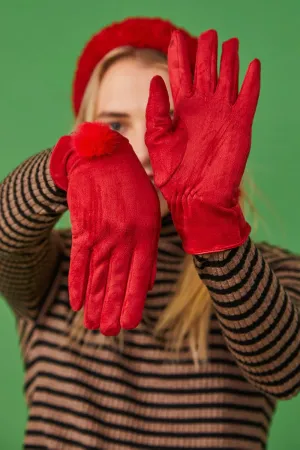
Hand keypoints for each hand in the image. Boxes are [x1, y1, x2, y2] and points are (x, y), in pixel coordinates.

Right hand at [50, 122, 160, 334]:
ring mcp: (101, 234)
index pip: (139, 277)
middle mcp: (124, 238)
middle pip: (116, 281)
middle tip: (108, 333)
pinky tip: (75, 302)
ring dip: (94, 303)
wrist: (102, 160)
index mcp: (145, 235)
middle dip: (112, 310)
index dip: (133, 303)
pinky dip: (76, 282)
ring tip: (92, 325)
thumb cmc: (132, 188)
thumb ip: (150, 249)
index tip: (128, 324)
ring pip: (97, 276)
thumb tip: (150, 283)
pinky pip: (78, 261)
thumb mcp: (151, 214)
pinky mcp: (83, 228)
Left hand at [145, 29, 260, 253]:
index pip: (180, 76)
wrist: (196, 200)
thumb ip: (156, 111)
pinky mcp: (240, 125)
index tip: (176, 36)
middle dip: (205, 52)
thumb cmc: (173, 176)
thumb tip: (155, 80)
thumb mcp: (158, 141)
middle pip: (205, 72)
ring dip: (229, 61)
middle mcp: (202, 110)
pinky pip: (248, 98)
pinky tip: (253, 65)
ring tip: (230, 41)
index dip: (179, 55)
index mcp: (181, 112)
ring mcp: (222, 116)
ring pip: (227, 79)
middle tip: (207, 33)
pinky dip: (251, 82)